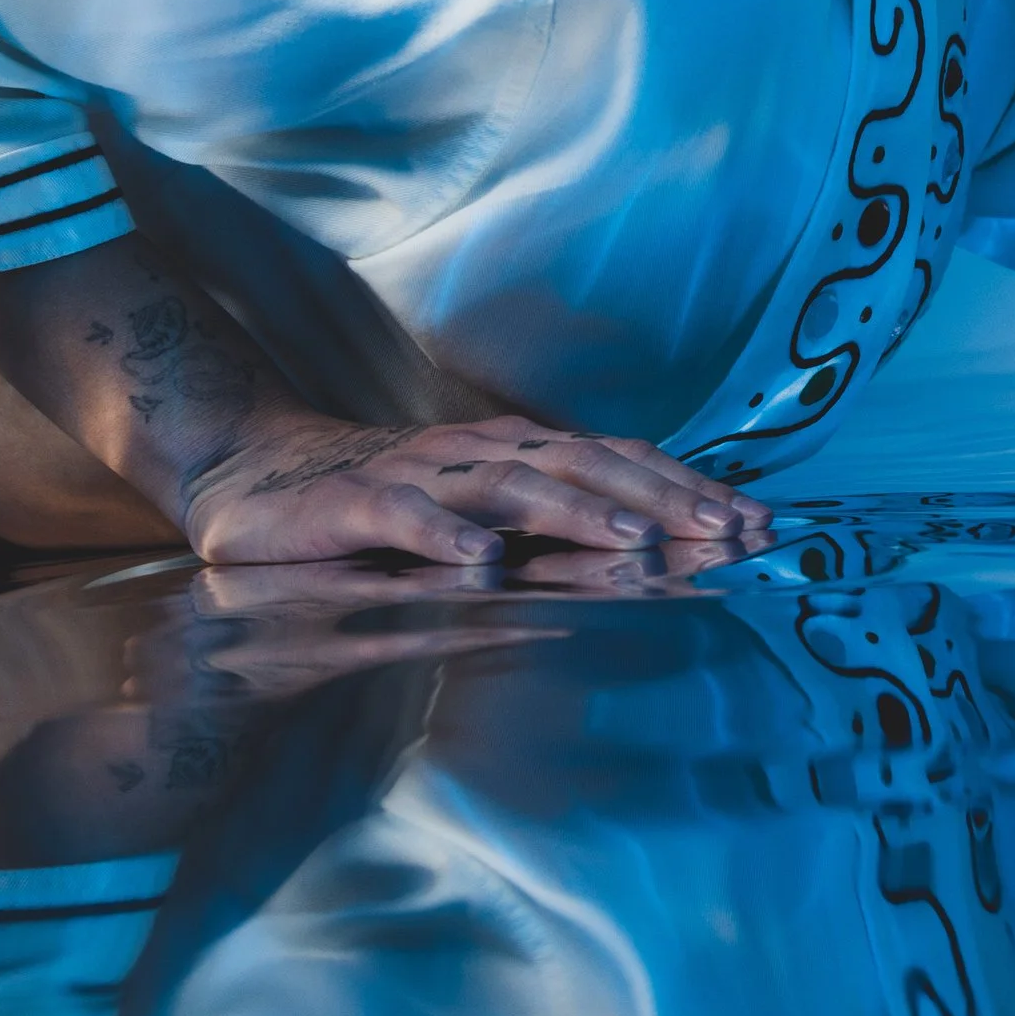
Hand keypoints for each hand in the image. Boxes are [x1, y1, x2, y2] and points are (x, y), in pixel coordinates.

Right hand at [181, 410, 771, 568]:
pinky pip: (405, 517)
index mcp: (520, 454)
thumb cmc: (385, 502)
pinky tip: (481, 562)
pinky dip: (445, 535)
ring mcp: (420, 475)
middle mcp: (482, 453)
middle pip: (588, 466)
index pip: (622, 462)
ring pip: (513, 485)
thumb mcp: (478, 512)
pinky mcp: (354, 504)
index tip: (758, 522)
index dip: (690, 488)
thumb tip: (657, 549)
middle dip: (664, 498)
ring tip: (636, 540)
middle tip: (727, 532)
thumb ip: (552, 525)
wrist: (256, 473)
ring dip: (578, 512)